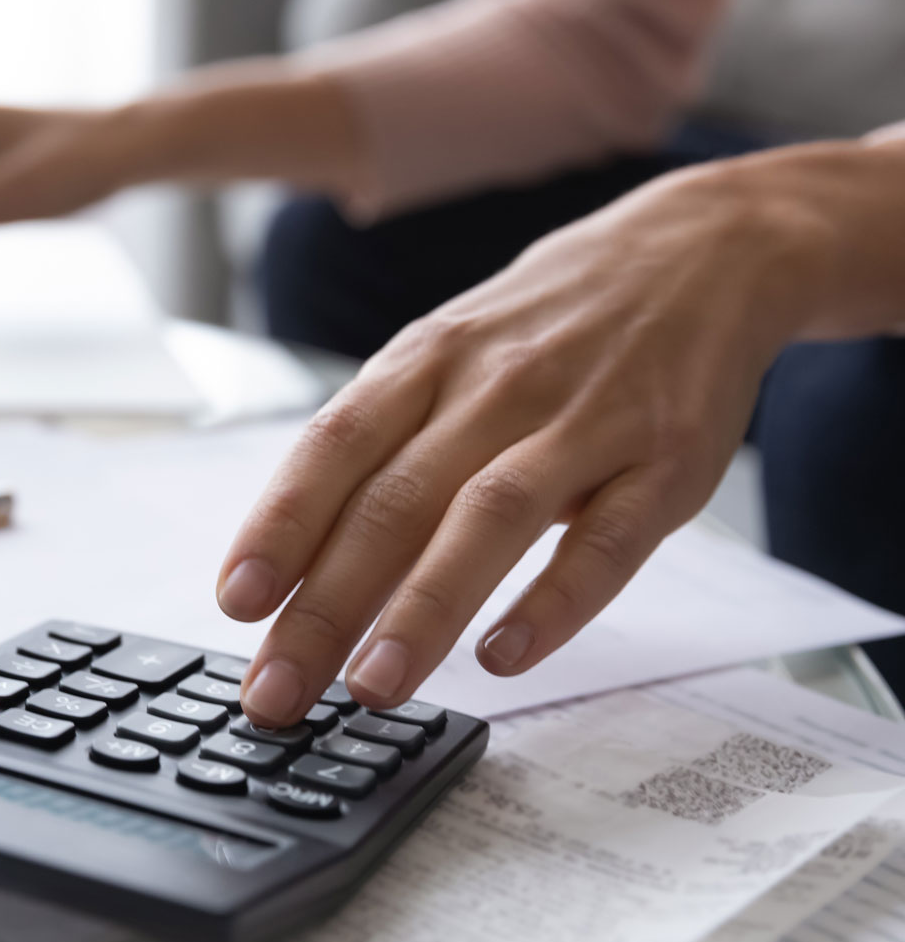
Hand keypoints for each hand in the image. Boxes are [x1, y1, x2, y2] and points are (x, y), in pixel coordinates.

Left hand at [218, 163, 832, 726]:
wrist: (704, 249)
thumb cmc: (548, 324)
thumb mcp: (452, 351)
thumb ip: (386, 444)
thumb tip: (297, 559)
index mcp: (428, 361)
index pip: (335, 445)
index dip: (279, 525)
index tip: (235, 603)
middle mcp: (495, 387)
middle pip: (394, 502)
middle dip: (325, 606)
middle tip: (277, 692)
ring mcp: (584, 422)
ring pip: (488, 517)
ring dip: (423, 608)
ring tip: (372, 686)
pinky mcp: (667, 463)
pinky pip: (608, 539)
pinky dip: (555, 599)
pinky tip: (506, 654)